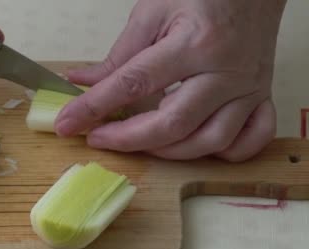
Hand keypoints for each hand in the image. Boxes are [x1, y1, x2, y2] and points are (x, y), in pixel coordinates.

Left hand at [55, 0, 286, 160]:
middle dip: (127, 139)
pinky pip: (251, 141)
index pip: (134, 83)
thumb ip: (118, 55)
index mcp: (193, 43)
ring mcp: (247, 89)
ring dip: (168, 152)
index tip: (67, 123)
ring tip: (138, 142)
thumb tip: (80, 81)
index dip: (95, 107)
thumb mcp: (153, 13)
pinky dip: (224, 154)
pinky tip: (196, 146)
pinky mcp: (261, 98)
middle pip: (173, 123)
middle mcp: (224, 71)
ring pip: (210, 141)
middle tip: (98, 138)